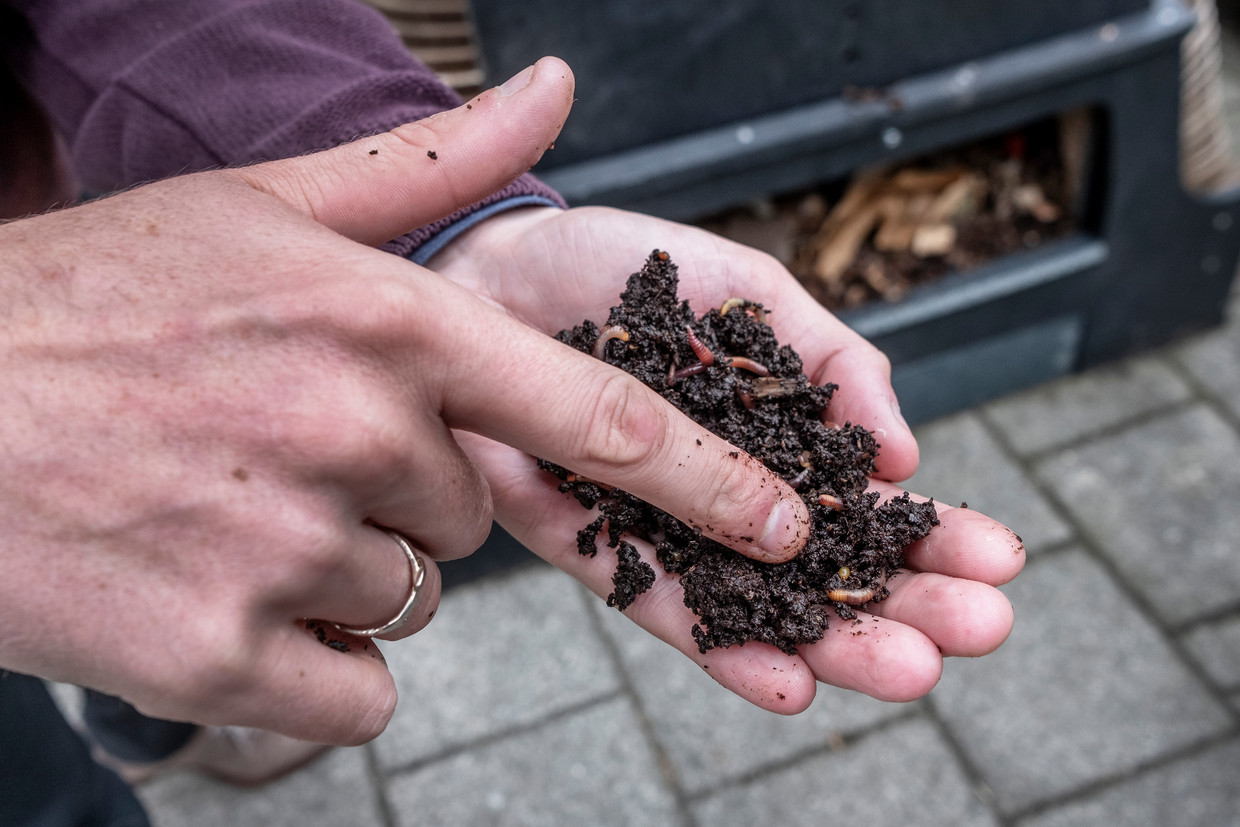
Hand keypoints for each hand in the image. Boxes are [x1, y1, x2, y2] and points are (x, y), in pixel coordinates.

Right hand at [1, 57, 814, 741]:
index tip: (791, 524)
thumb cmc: (99, 305)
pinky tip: (212, 584)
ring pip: (407, 597)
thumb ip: (433, 163)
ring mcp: (286, 553)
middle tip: (283, 450)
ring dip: (342, 569)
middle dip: (409, 494)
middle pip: (475, 516)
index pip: (601, 421)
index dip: (714, 482)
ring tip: (226, 505)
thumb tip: (559, 92)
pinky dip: (302, 659)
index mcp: (387, 323)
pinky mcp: (220, 657)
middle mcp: (353, 434)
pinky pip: (349, 688)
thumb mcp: (267, 208)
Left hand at [434, 207, 1023, 706]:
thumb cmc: (619, 266)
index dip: (932, 532)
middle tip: (978, 632)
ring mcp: (657, 524)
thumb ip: (827, 358)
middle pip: (823, 566)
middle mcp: (720, 493)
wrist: (490, 263)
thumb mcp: (747, 288)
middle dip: (904, 602)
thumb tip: (904, 449)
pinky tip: (789, 682)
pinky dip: (721, 646)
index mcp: (770, 437)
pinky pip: (657, 604)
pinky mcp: (585, 543)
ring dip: (832, 643)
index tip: (1003, 562)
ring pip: (756, 602)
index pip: (865, 499)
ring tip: (908, 672)